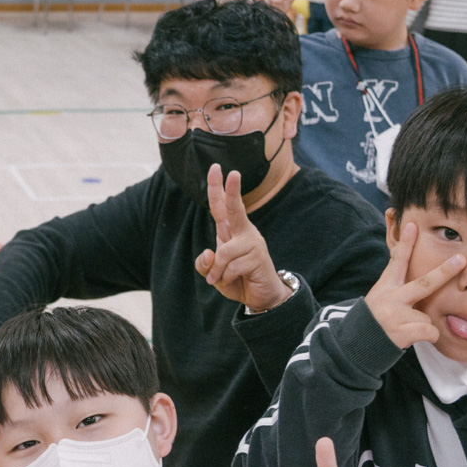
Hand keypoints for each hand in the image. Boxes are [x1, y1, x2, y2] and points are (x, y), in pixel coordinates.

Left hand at [194, 166, 290, 311]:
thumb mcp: (213, 274)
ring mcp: (253, 243)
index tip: (215, 167)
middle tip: (233, 173)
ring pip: (224, 252)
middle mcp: (243, 232)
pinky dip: (226, 278)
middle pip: (235, 209)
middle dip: (232, 191)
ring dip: (218, 271)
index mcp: (230, 231)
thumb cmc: (236, 281)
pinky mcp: (258, 257)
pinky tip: (235, 281)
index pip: (221, 206)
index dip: (217, 187)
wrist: (260, 298)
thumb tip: (207, 252)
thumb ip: (205, 264)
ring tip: (222, 279)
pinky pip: (231, 267)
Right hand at [364, 223, 465, 348]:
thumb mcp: (380, 300)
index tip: (413, 225)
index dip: (406, 243)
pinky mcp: (402, 331)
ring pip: (427, 317)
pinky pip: (430, 332)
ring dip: (421, 326)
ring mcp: (396, 314)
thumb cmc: (373, 321)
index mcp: (386, 287)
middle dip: (445, 271)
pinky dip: (426, 337)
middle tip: (462, 259)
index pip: (397, 261)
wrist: (355, 346)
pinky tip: (408, 339)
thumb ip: (399, 290)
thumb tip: (427, 285)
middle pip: (425, 283)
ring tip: (404, 330)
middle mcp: (391, 298)